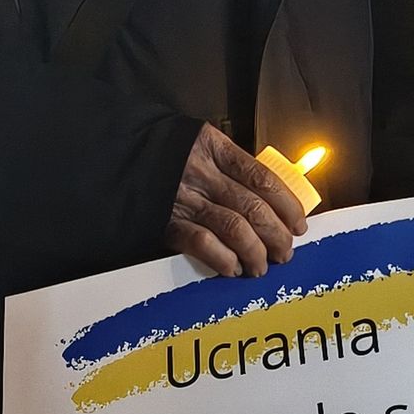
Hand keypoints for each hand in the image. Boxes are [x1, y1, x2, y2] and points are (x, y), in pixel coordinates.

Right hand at [167, 123, 307, 276]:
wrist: (113, 157)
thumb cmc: (163, 154)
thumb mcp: (198, 145)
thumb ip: (229, 166)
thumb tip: (270, 198)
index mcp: (215, 148)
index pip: (262, 178)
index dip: (287, 205)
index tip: (299, 224)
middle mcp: (202, 173)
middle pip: (254, 206)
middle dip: (277, 234)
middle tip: (286, 252)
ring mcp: (184, 199)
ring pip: (234, 227)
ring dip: (255, 252)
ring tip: (262, 266)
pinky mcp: (166, 222)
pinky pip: (203, 243)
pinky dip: (223, 258)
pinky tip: (232, 267)